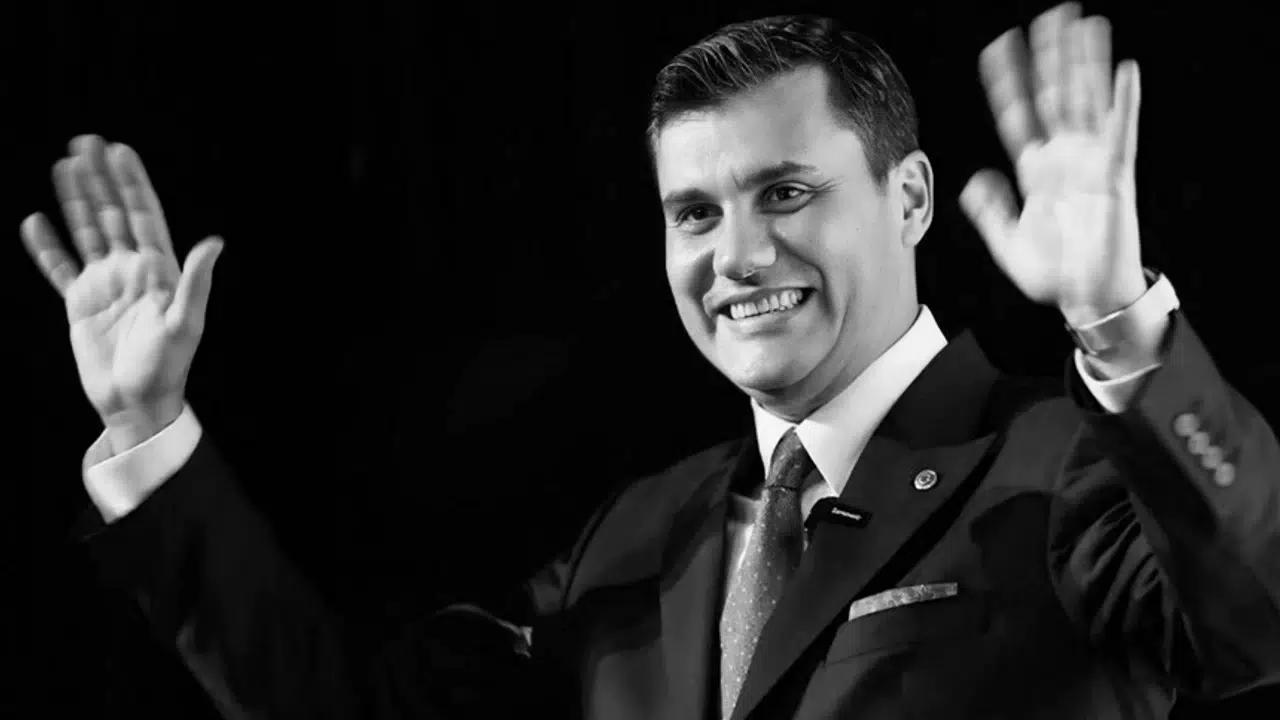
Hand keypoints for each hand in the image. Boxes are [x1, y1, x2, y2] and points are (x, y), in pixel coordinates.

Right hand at [20, 135, 223, 450]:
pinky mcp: (80, 304)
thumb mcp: (184, 323)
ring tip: (64, 166)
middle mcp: (132, 270)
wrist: (137, 403)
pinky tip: (35, 222)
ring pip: (88, 232)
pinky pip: (59, 268)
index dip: (132, 183)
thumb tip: (214, 242)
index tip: (119, 150)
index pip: (143, 215)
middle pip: (113, 214)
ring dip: (76, 200)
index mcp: (159, 270)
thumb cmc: (167, 367)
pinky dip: (46, 247)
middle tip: (86, 142)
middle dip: (100, 179)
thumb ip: (196, 281)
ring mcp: (105, 285)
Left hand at [960, 2, 1146, 328]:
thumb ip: (990, 211)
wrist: (1088, 297)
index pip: (1017, 115)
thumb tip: (974, 180)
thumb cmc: (1053, 273)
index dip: (1007, 82)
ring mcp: (1090, 164)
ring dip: (1087, 64)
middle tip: (1049, 16)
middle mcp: (1063, 159)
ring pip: (1087, 102)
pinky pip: (1122, 132)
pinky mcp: (1115, 177)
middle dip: (1052, 57)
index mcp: (1035, 171)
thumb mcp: (1008, 243)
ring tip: (1087, 25)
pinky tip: (1126, 71)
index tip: (997, 47)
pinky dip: (1125, 102)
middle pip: (1055, 96)